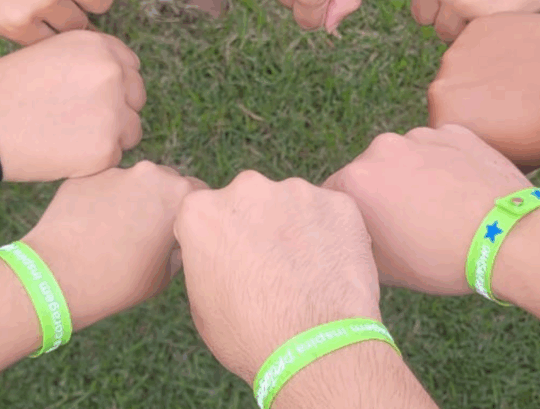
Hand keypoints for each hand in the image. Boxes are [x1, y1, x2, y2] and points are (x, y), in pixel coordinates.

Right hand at [0, 30, 144, 181]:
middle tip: (80, 121)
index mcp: (98, 46)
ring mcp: (112, 111)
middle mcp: (112, 73)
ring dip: (110, 136)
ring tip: (70, 137)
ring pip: (132, 129)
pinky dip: (95, 160)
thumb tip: (118, 80)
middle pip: (136, 97)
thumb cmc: (6, 90)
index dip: (116, 84)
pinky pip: (115, 156)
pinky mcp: (106, 148)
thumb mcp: (49, 54)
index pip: (131, 66)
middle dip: (117, 110)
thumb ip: (88, 62)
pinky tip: (63, 153)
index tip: (96, 97)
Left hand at [22, 161, 204, 327]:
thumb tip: (177, 240)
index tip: (177, 231)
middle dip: (161, 201)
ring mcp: (115, 171)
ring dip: (130, 199)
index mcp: (180, 194)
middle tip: (146, 233)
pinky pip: (101, 185)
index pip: (199, 193)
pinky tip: (91, 228)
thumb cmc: (118, 282)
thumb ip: (179, 247)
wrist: (59, 279)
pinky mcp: (84, 176)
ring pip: (132, 181)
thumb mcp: (165, 274)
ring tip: (114, 233)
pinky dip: (101, 201)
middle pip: (165, 181)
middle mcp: (151, 173)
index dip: (189, 213)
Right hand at [174, 171, 381, 381]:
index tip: (232, 262)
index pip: (205, 215)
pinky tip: (330, 268)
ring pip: (291, 204)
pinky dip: (330, 234)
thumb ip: (205, 260)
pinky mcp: (337, 202)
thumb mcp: (201, 303)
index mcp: (202, 211)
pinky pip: (330, 214)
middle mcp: (247, 189)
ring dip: (294, 228)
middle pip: (248, 201)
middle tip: (271, 267)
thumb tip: (219, 253)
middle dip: (256, 225)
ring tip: (304, 273)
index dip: (219, 240)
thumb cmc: (250, 335)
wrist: (314, 349)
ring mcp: (296, 192)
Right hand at [323, 125, 531, 295]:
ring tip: (441, 211)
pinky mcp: (456, 132)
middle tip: (409, 226)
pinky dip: (445, 167)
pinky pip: (440, 150)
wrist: (509, 237)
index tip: (372, 236)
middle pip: (371, 173)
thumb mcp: (385, 270)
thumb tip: (352, 238)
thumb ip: (356, 245)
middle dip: (382, 194)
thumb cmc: (442, 259)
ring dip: (413, 178)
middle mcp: (382, 148)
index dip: (352, 219)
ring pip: (406, 159)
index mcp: (357, 180)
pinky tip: (462, 195)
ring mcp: (422, 136)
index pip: (336, 197)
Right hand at [428, 14, 539, 169]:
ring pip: (464, 68)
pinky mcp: (481, 27)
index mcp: (446, 121)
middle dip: (472, 101)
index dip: (472, 132)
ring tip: (518, 80)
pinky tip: (524, 59)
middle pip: (450, 96)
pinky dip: (496, 50)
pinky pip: (480, 43)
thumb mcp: (510, 159)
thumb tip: (472, 149)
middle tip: (508, 104)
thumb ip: (478, 152)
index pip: (447, 131)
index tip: (497, 129)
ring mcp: (460, 51)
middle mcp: (442, 85)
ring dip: (482, 74)